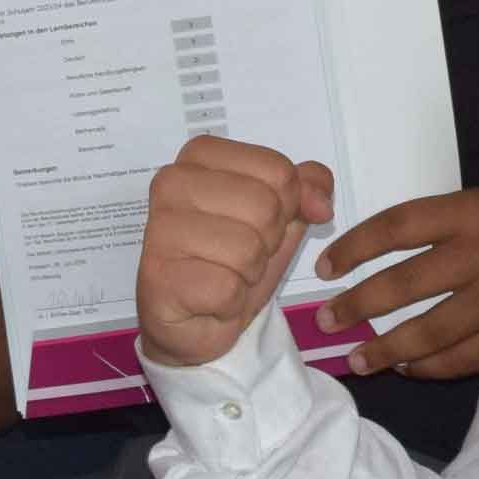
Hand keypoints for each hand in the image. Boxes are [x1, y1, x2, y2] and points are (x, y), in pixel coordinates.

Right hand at [136, 136, 333, 368]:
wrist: (195, 321)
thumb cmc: (232, 262)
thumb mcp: (279, 217)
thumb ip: (305, 190)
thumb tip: (320, 203)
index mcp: (201, 156)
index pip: (277, 170)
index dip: (287, 205)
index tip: (261, 222)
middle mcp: (172, 184)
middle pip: (265, 207)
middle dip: (268, 242)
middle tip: (242, 255)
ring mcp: (159, 229)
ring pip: (248, 248)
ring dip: (249, 273)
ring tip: (226, 275)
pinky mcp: (158, 276)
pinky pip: (228, 287)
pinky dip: (231, 302)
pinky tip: (209, 299)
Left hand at [292, 188, 478, 379]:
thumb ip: (443, 227)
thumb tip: (378, 256)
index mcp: (472, 212)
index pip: (396, 228)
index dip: (354, 248)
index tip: (325, 268)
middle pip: (405, 283)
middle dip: (359, 305)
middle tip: (328, 321)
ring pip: (432, 330)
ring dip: (388, 348)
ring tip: (358, 360)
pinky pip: (465, 356)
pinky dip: (432, 365)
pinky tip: (408, 368)